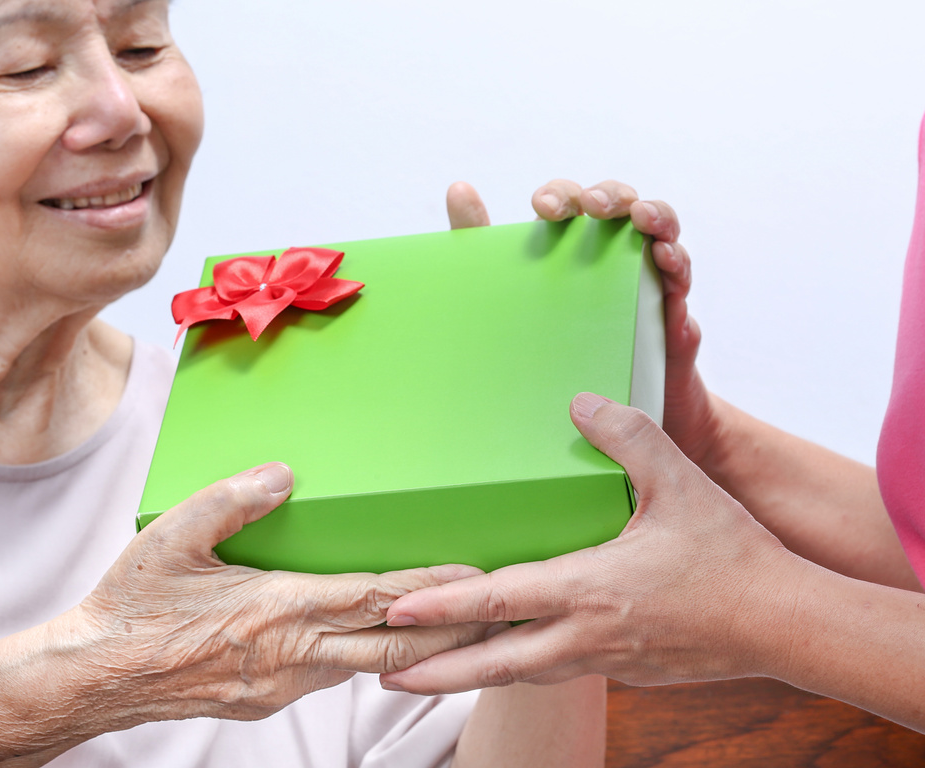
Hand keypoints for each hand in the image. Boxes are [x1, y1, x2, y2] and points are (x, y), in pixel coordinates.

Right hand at [73, 463, 487, 724]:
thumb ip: (232, 500)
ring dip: (411, 648)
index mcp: (276, 610)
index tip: (477, 578)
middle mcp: (291, 655)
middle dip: (448, 632)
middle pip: (392, 647)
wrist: (96, 676)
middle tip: (494, 616)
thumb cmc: (132, 605)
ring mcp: (282, 685)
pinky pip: (331, 675)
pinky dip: (365, 658)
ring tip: (447, 624)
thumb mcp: (173, 537)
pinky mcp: (267, 700)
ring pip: (365, 664)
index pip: (374, 597)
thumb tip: (284, 475)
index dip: (430, 588)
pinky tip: (372, 641)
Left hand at [377, 395, 804, 694]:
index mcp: (589, 588)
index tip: (393, 616)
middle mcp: (586, 633)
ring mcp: (604, 658)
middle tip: (384, 675)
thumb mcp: (679, 483)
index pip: (496, 600)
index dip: (440, 608)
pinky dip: (521, 667)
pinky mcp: (623, 669)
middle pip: (492, 663)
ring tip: (430, 675)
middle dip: (435, 672)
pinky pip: (558, 670)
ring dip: (471, 676)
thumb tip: (582, 403)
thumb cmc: (732, 557)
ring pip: (521, 674)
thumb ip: (629, 437)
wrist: (786, 624)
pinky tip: (512, 656)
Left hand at [445, 180, 718, 466]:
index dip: (561, 196)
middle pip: (619, 205)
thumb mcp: (513, 301)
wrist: (604, 421)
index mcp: (570, 247)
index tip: (542, 209)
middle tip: (592, 207)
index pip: (570, 203)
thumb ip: (480, 246)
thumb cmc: (556, 348)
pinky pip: (680, 283)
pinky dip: (677, 265)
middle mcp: (611, 255)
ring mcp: (645, 281)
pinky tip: (664, 260)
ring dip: (654, 216)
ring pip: (661, 231)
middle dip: (609, 196)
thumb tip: (459, 187)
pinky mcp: (670, 316)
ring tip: (640, 217)